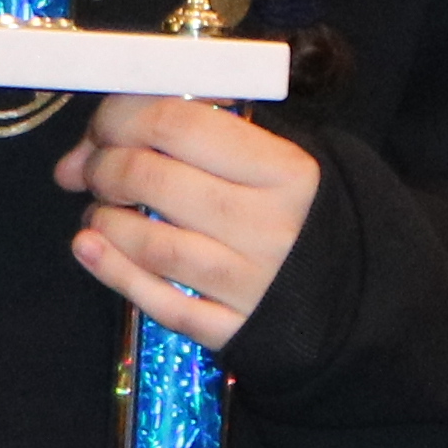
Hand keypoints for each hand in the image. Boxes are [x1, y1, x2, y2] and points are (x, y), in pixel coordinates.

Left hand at [58, 93, 321, 349]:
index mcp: (285, 170)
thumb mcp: (283, 157)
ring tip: (99, 212)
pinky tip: (88, 247)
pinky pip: (160, 302)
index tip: (103, 127)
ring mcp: (250, 283)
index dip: (119, 117)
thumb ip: (209, 131)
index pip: (177, 123)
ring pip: (151, 243)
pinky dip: (113, 271)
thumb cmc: (304, 212)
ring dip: (104, 219)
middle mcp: (269, 225)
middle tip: (90, 170)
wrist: (360, 297)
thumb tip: (105, 135)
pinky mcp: (233, 329)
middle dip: (102, 167)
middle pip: (153, 179)